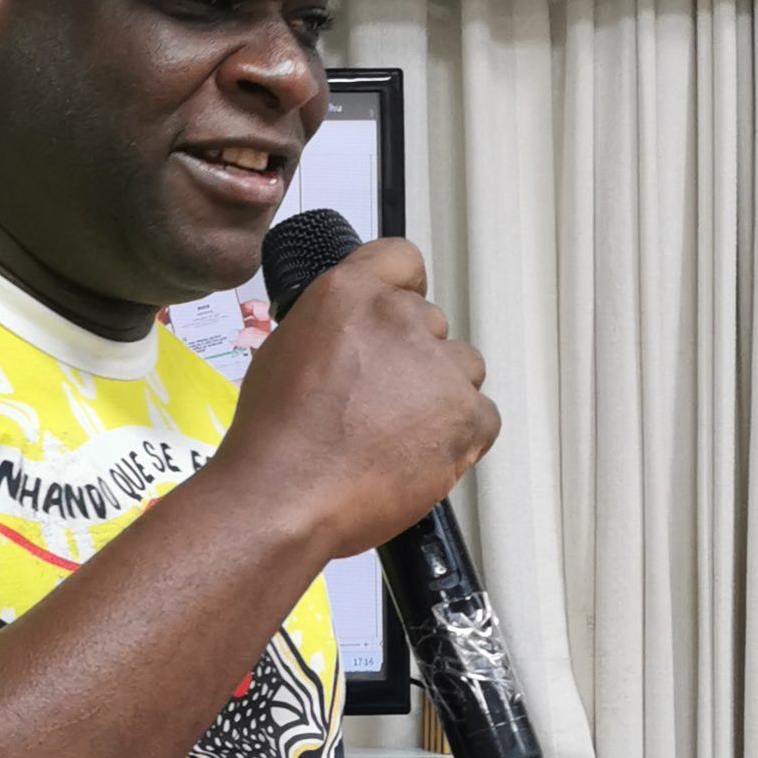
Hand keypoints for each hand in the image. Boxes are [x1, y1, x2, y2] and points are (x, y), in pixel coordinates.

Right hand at [214, 238, 496, 559]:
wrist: (286, 496)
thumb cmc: (275, 437)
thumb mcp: (285, 350)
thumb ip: (334, 329)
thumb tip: (355, 340)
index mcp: (350, 293)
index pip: (402, 261)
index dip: (400, 292)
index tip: (396, 321)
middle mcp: (401, 318)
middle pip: (431, 325)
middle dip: (412, 359)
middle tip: (380, 402)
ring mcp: (439, 367)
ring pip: (462, 368)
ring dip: (440, 394)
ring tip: (397, 434)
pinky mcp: (467, 416)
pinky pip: (482, 416)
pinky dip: (461, 436)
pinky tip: (419, 454)